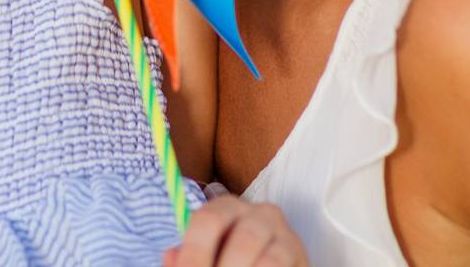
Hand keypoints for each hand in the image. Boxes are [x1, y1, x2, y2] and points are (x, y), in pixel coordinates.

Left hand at [165, 197, 307, 266]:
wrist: (273, 264)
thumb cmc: (233, 260)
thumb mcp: (209, 256)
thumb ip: (188, 258)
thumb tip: (169, 257)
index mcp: (226, 208)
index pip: (207, 220)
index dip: (194, 253)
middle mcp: (258, 213)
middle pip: (240, 237)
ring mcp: (284, 233)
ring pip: (263, 256)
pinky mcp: (300, 254)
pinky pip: (279, 266)